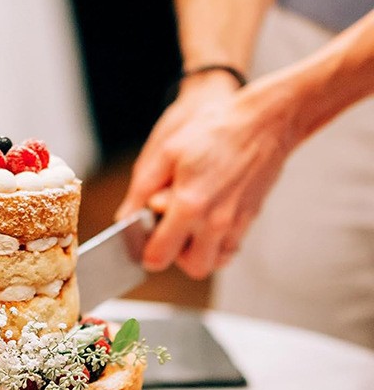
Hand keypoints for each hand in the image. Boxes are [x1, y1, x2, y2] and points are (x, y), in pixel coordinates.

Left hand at [116, 71, 293, 278]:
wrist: (265, 121)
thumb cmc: (214, 130)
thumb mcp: (166, 153)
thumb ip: (142, 190)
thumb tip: (125, 219)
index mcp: (190, 205)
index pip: (159, 256)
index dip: (147, 250)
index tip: (147, 234)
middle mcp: (216, 221)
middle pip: (192, 268)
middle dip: (176, 256)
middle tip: (170, 233)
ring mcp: (237, 223)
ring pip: (214, 263)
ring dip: (198, 253)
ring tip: (190, 228)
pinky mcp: (250, 219)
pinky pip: (230, 249)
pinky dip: (217, 246)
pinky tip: (208, 225)